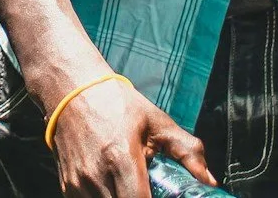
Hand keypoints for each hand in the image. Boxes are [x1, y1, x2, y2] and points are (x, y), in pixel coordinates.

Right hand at [46, 72, 213, 194]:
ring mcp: (79, 183)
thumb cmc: (115, 103)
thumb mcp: (156, 122)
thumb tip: (209, 180)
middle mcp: (96, 175)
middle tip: (151, 191)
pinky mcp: (68, 187)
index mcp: (121, 157)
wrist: (70, 89)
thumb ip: (187, 152)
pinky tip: (116, 187)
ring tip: (134, 187)